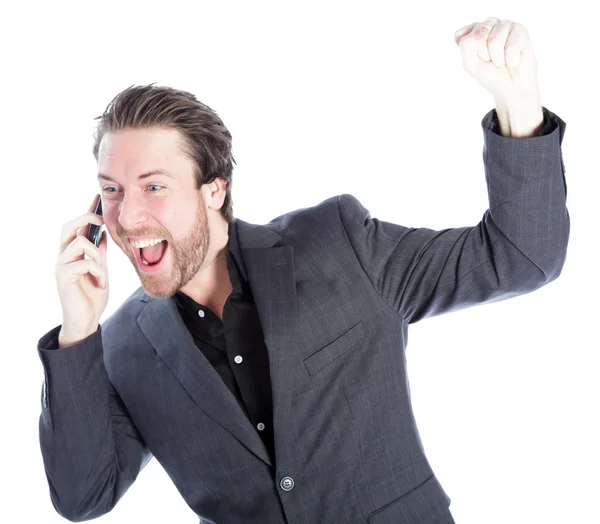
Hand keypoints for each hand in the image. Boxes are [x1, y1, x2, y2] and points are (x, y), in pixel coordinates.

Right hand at [55, 193, 108, 344]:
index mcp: (72, 253)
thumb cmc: (92, 296)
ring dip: (97, 256)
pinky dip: (98, 272)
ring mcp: (61, 266)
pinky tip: (100, 284)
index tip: (97, 197)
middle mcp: (63, 256)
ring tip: (103, 272)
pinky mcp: (62, 277)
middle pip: (69, 226)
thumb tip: (103, 233)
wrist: (86, 320)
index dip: (86, 212)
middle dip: (87, 218)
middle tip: (102, 222)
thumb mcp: (100, 270)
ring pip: (79, 242)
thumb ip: (99, 253)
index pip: (76, 227)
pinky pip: (85, 262)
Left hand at [454, 17, 540, 104]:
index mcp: (472, 31)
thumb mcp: (470, 64)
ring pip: (495, 40)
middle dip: (484, 54)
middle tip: (491, 60)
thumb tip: (483, 29)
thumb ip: (467, 44)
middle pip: (479, 33)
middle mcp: (488, 24)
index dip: (469, 54)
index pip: (460, 35)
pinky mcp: (520, 30)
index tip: (476, 60)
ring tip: (503, 61)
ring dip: (498, 59)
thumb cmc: (490, 74)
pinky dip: (511, 60)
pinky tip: (513, 60)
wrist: (511, 87)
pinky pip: (511, 46)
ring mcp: (505, 25)